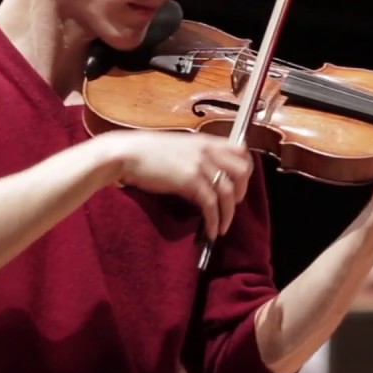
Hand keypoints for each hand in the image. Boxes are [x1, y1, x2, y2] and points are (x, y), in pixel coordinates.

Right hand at [107, 131, 254, 240]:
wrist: (126, 154)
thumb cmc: (146, 152)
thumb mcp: (178, 148)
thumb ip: (196, 157)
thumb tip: (205, 178)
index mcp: (206, 141)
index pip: (242, 150)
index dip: (246, 170)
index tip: (239, 185)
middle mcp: (207, 151)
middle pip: (242, 171)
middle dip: (241, 193)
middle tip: (231, 206)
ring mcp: (200, 165)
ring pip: (227, 192)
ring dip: (228, 214)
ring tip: (222, 228)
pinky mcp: (189, 181)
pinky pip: (210, 205)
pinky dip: (214, 221)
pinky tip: (212, 231)